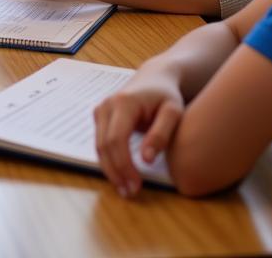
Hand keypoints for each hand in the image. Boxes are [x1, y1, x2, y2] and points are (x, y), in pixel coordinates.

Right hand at [94, 64, 185, 197]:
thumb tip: (146, 160)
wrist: (155, 78)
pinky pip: (100, 143)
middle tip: (131, 193)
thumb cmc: (166, 95)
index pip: (116, 139)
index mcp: (124, 102)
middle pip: (104, 146)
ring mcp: (101, 110)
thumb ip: (161, 134)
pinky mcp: (100, 116)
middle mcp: (107, 105)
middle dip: (115, 172)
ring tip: (126, 189)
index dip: (123, 165)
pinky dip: (108, 161)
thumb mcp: (173, 112)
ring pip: (98, 147)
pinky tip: (121, 175)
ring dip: (110, 170)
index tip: (136, 185)